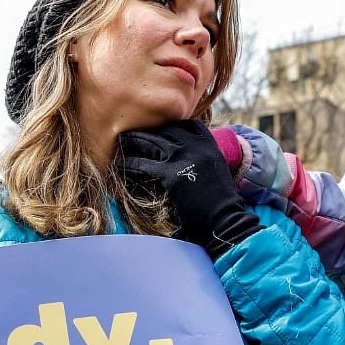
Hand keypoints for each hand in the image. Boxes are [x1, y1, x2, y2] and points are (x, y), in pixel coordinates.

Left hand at [116, 120, 259, 258]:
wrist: (226, 220)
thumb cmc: (220, 205)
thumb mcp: (216, 172)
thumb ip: (201, 161)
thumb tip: (186, 161)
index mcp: (210, 144)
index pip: (187, 124)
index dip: (170, 125)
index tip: (157, 130)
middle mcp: (197, 146)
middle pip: (165, 129)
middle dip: (148, 131)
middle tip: (131, 135)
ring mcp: (184, 158)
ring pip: (151, 141)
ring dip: (133, 142)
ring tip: (121, 144)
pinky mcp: (171, 175)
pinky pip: (142, 164)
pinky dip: (128, 164)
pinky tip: (119, 167)